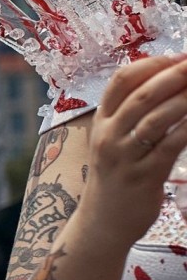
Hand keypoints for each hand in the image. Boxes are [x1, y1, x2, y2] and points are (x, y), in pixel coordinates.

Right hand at [79, 54, 186, 248]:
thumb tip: (167, 85)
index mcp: (101, 123)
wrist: (102, 223)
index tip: (177, 57)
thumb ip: (130, 116)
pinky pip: (172, 145)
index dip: (151, 64)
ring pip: (158, 119)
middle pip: (141, 96)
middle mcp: (109, 136)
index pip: (120, 82)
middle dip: (175, 75)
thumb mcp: (112, 143)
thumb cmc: (115, 178)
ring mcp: (124, 157)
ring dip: (186, 99)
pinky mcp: (144, 176)